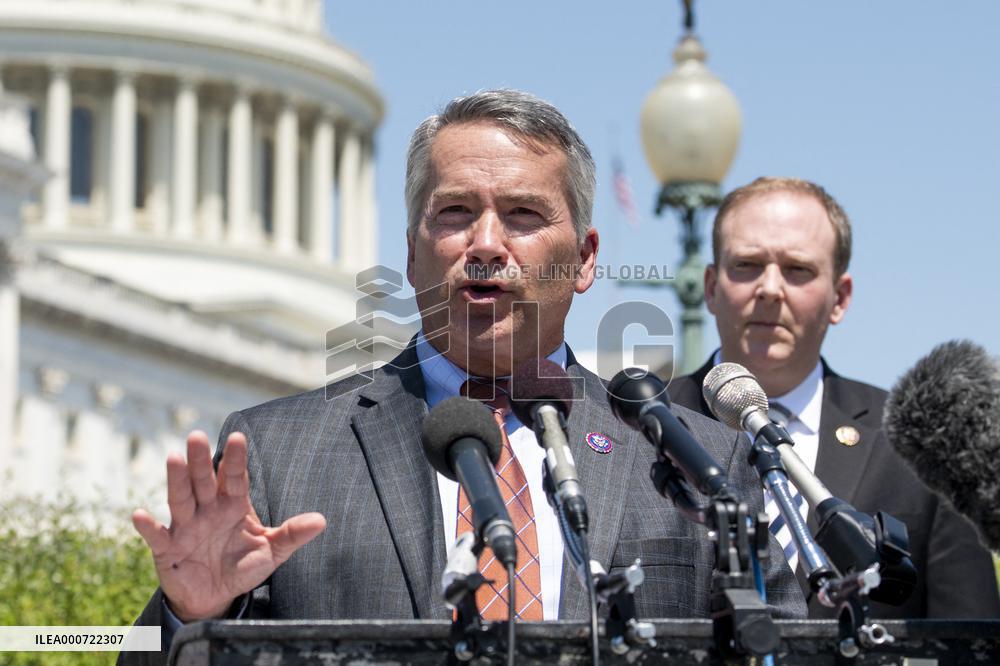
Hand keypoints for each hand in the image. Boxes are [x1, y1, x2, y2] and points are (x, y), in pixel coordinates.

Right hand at [131, 430, 326, 621]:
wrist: (216, 596)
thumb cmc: (242, 566)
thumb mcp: (271, 551)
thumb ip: (292, 534)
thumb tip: (321, 521)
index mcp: (233, 505)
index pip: (235, 478)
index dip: (237, 459)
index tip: (240, 437)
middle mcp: (207, 510)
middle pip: (203, 481)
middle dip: (200, 460)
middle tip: (197, 436)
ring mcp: (186, 527)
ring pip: (180, 499)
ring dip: (176, 480)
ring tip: (173, 458)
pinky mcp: (167, 549)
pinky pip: (157, 536)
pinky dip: (148, 527)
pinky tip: (141, 514)